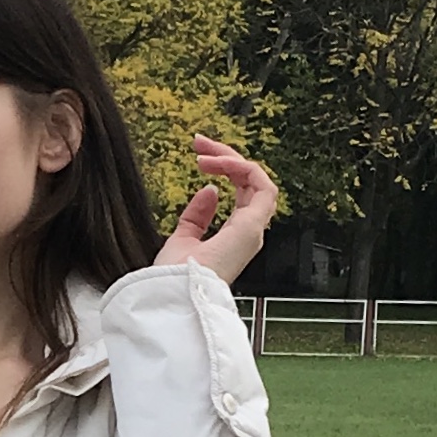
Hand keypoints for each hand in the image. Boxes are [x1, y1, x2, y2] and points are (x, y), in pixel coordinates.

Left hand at [153, 135, 279, 287]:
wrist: (174, 294)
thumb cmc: (175, 278)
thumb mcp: (184, 238)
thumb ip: (198, 216)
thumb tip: (210, 191)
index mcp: (236, 237)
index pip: (242, 192)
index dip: (224, 169)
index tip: (199, 157)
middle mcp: (249, 232)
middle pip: (250, 182)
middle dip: (226, 156)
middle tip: (200, 143)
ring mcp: (253, 229)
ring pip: (257, 179)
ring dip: (231, 158)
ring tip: (204, 151)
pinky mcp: (252, 226)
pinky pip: (263, 186)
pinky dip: (243, 168)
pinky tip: (219, 161)